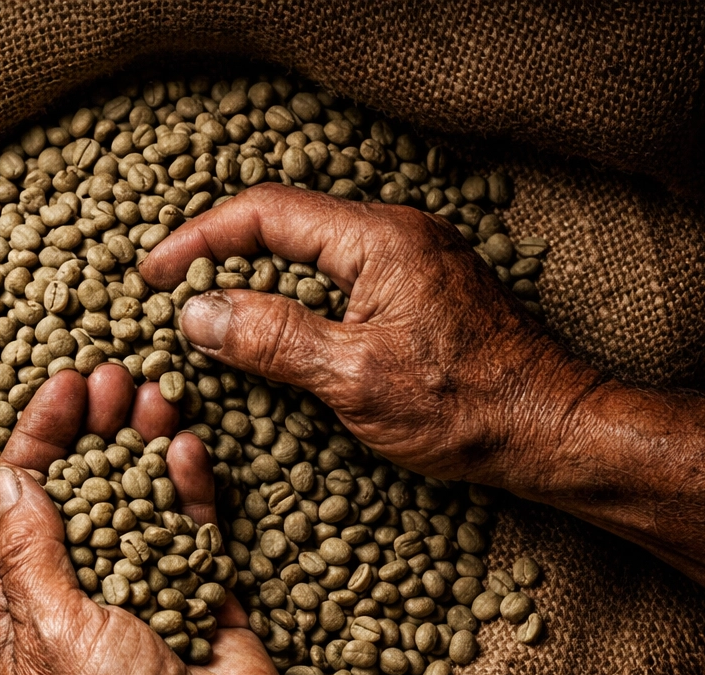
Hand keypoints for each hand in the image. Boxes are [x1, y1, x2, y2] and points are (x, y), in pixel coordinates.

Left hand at [0, 364, 291, 674]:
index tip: (59, 387)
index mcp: (14, 612)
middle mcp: (70, 597)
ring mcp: (135, 594)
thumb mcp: (52, 631)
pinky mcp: (196, 597)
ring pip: (130, 501)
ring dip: (137, 445)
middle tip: (110, 377)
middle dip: (86, 431)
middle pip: (71, 492)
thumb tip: (8, 476)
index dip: (31, 442)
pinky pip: (187, 529)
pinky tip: (186, 446)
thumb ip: (30, 550)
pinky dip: (186, 487)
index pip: (10, 507)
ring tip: (152, 392)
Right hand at [140, 183, 579, 486]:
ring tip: (206, 322)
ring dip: (253, 283)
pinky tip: (270, 340)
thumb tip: (197, 313)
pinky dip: (290, 302)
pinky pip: (336, 281)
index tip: (151, 275)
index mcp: (376, 240)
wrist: (553, 431)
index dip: (197, 239)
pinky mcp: (417, 293)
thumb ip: (272, 338)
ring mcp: (410, 262)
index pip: (263, 213)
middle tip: (167, 298)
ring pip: (308, 256)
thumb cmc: (464, 408)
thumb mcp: (352, 377)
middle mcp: (394, 235)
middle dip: (217, 258)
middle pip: (283, 226)